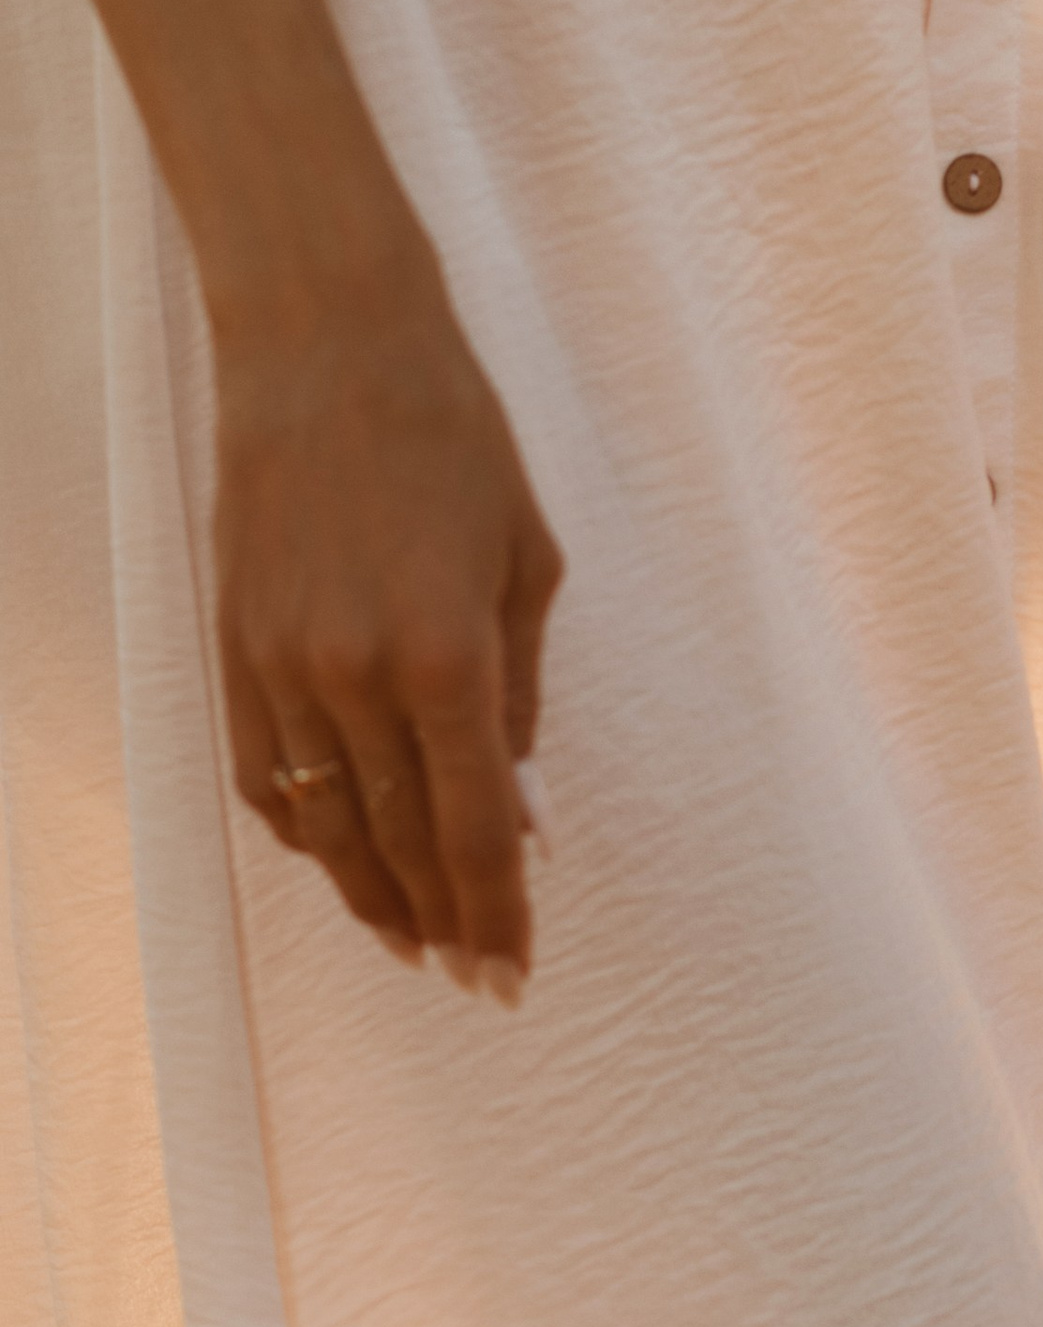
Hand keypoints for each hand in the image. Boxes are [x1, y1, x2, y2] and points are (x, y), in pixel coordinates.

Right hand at [214, 276, 563, 995]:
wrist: (326, 348)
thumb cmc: (454, 440)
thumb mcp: (525, 562)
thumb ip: (521, 696)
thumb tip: (522, 810)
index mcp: (448, 655)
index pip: (477, 827)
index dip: (498, 911)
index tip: (515, 973)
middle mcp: (356, 678)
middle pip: (402, 842)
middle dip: (445, 921)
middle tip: (477, 979)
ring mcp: (282, 667)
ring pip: (326, 825)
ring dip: (374, 895)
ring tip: (414, 941)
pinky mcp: (233, 648)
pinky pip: (264, 777)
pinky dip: (304, 834)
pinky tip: (340, 863)